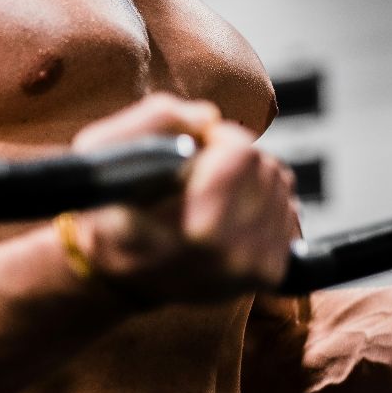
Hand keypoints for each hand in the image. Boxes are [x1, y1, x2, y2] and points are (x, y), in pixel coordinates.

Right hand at [65, 93, 296, 302]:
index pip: (242, 157)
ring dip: (249, 178)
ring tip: (211, 192)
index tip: (199, 144)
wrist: (119, 274)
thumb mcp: (102, 152)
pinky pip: (288, 211)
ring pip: (280, 185)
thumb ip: (156, 120)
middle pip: (265, 167)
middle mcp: (233, 257)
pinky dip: (263, 202)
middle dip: (235, 156)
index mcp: (198, 233)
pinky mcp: (271, 273)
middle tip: (202, 170)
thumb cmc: (108, 209)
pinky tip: (230, 213)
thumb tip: (210, 118)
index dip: (221, 138)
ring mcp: (255, 269)